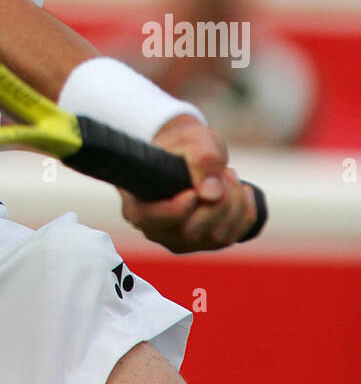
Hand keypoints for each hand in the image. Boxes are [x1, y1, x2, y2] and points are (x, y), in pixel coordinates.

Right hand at [119, 115, 258, 253]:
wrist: (191, 151)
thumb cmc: (184, 144)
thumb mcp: (193, 140)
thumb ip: (201, 160)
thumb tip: (212, 195)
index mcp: (138, 205)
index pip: (151, 220)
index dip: (177, 208)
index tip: (194, 190)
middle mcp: (157, 230)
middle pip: (191, 233)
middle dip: (218, 200)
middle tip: (223, 170)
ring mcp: (182, 240)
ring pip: (217, 238)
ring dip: (235, 204)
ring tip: (228, 173)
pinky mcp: (206, 243)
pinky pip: (233, 237)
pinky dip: (245, 213)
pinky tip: (242, 190)